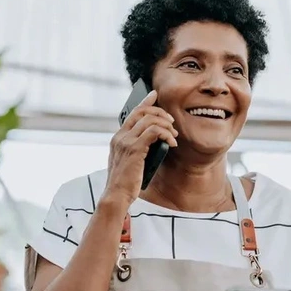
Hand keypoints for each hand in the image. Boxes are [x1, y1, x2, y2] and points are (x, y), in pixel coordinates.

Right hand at [104, 90, 177, 205]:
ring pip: (150, 120)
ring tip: (174, 136)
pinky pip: (154, 132)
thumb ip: (137, 149)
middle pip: (142, 112)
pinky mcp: (134, 149)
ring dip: (166, 125)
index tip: (155, 95)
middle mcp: (120, 137)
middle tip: (172, 123)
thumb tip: (154, 140)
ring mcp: (126, 142)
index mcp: (118, 138)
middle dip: (160, 113)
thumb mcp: (130, 162)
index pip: (132, 113)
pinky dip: (166, 134)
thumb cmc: (125, 183)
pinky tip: (172, 143)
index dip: (145, 102)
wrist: (117, 195)